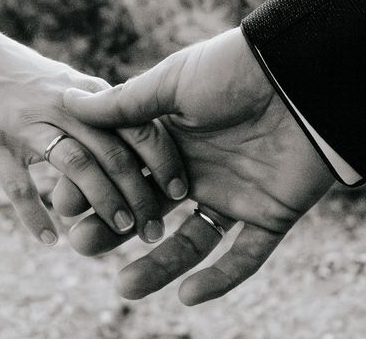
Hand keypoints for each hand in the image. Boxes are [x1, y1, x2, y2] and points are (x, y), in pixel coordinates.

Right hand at [0, 36, 186, 244]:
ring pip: (75, 164)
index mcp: (87, 95)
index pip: (138, 127)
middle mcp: (63, 106)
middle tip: (155, 229)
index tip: (181, 192)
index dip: (163, 161)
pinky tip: (48, 240)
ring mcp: (26, 122)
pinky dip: (33, 213)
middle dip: (139, 192)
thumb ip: (102, 108)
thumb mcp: (68, 84)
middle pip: (112, 151)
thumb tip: (138, 140)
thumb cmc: (22, 78)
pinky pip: (16, 183)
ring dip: (101, 200)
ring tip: (120, 230)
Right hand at [61, 27, 333, 304]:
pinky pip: (245, 255)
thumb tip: (73, 104)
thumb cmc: (235, 70)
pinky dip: (221, 278)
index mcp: (175, 138)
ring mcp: (234, 193)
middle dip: (117, 228)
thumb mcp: (173, 83)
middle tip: (82, 244)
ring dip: (161, 265)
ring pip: (192, 240)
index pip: (127, 172)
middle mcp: (199, 169)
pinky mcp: (270, 213)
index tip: (63, 204)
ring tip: (126, 286)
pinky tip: (189, 295)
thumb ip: (126, 103)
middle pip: (151, 209)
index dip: (97, 188)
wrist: (303, 73)